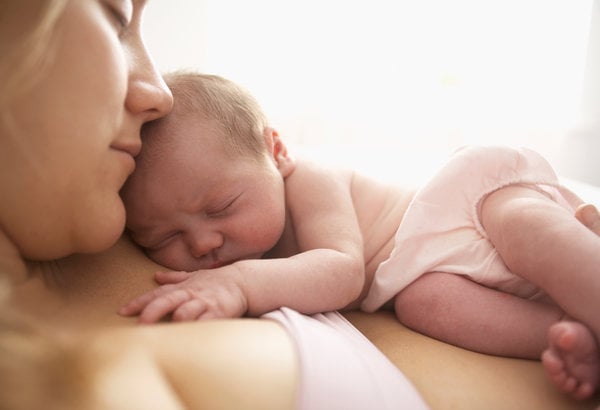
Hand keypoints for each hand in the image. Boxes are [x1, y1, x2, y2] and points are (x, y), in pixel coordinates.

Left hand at [118, 266, 247, 322]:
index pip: (156, 294)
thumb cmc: (215, 281)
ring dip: (176, 319)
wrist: (242, 281)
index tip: (122, 311)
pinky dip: (199, 328)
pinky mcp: (219, 312)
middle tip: (141, 324)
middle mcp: (190, 294)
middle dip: (153, 311)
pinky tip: (191, 337)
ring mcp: (204, 303)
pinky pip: (207, 321)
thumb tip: (156, 276)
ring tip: (165, 332)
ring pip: (187, 311)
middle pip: (167, 301)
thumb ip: (174, 279)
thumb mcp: (194, 276)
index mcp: (182, 287)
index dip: (139, 302)